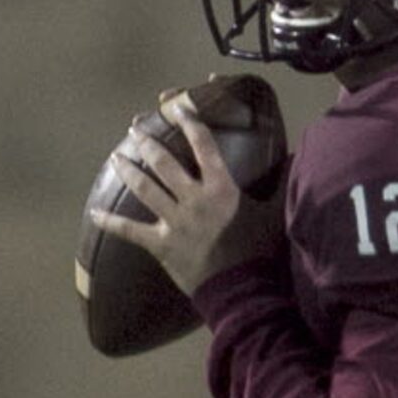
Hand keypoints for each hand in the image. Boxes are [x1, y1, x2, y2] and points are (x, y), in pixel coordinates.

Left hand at [92, 93, 286, 294]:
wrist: (242, 290)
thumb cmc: (260, 251)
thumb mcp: (275, 212)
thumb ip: (283, 182)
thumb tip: (303, 156)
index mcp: (221, 188)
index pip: (204, 146)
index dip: (190, 123)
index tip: (178, 107)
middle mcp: (194, 199)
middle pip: (164, 163)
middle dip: (147, 142)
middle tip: (134, 129)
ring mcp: (175, 222)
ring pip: (145, 189)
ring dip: (128, 170)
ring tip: (116, 156)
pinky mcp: (161, 245)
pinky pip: (130, 231)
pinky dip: (110, 222)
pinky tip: (94, 212)